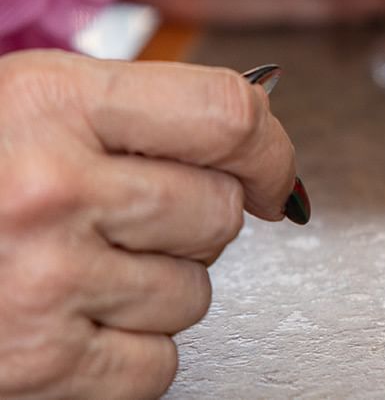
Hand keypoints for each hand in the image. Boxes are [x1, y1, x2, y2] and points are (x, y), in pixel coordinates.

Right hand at [0, 52, 296, 399]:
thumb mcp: (31, 101)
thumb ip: (141, 108)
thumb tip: (257, 134)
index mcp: (53, 104)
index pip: (227, 116)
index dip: (269, 149)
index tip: (270, 172)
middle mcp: (49, 189)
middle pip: (216, 213)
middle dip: (196, 222)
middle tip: (135, 220)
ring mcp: (40, 282)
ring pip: (193, 292)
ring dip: (160, 286)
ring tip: (86, 265)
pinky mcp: (33, 366)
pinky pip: (155, 365)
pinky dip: (133, 353)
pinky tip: (80, 319)